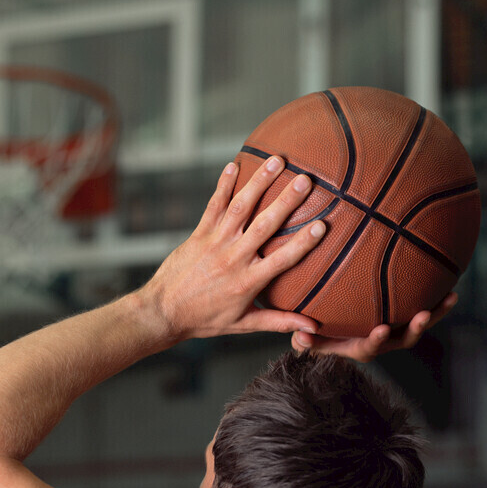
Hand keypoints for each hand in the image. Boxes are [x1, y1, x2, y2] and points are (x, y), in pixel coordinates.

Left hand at [141, 157, 326, 340]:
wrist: (163, 313)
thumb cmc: (205, 320)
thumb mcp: (244, 324)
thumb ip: (279, 322)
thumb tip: (311, 327)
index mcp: (248, 282)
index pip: (282, 260)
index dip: (303, 243)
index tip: (323, 225)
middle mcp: (233, 259)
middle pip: (264, 226)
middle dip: (286, 201)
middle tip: (305, 180)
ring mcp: (215, 243)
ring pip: (240, 208)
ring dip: (258, 182)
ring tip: (277, 160)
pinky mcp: (199, 234)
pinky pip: (212, 205)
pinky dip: (223, 184)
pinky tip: (234, 164)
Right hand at [290, 292, 458, 361]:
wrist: (334, 331)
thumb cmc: (318, 334)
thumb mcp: (308, 339)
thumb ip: (305, 340)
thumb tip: (300, 336)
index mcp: (360, 347)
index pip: (370, 347)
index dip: (376, 340)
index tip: (381, 330)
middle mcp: (382, 341)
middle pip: (403, 339)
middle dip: (415, 329)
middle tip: (424, 316)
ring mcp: (395, 329)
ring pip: (417, 324)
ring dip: (435, 314)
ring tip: (450, 298)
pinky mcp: (402, 318)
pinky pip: (422, 308)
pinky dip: (437, 299)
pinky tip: (450, 283)